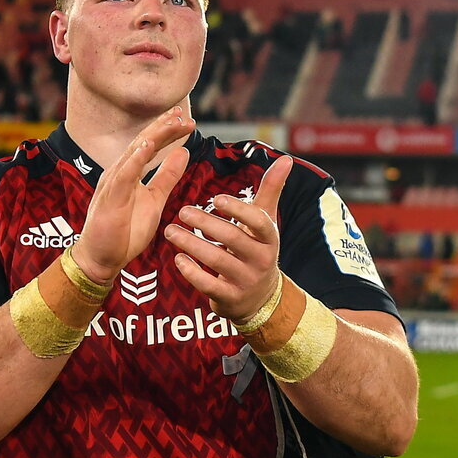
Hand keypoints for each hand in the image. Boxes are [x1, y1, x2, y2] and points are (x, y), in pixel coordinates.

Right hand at [72, 107, 195, 284]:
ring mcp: (113, 184)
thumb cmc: (125, 232)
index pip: (149, 144)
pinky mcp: (111, 198)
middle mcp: (120, 172)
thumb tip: (183, 152)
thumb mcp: (155, 200)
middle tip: (183, 114)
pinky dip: (135, 159)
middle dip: (163, 127)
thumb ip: (167, 177)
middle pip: (143, 142)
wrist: (102, 258)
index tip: (186, 120)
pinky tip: (147, 146)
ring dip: (154, 136)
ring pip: (135, 153)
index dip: (167, 131)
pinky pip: (124, 175)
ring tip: (171, 122)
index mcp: (129, 172)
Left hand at [163, 154, 292, 322]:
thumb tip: (286, 159)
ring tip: (170, 231)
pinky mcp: (230, 298)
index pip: (258, 221)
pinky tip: (178, 259)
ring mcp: (246, 280)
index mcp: (269, 238)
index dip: (238, 210)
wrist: (260, 297)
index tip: (216, 198)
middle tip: (182, 211)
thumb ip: (271, 191)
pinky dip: (191, 272)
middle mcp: (261, 259)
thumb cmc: (257, 250)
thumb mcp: (266, 222)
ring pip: (217, 260)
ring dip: (191, 244)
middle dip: (205, 224)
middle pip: (233, 239)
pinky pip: (209, 285)